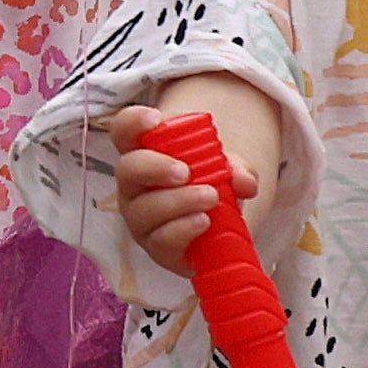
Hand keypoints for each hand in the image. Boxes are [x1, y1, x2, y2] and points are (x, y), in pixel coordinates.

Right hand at [110, 78, 285, 262]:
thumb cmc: (210, 185)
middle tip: (184, 171)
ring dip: (177, 202)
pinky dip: (182, 230)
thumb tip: (244, 182)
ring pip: (143, 210)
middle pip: (127, 170)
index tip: (156, 119)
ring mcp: (140, 219)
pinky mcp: (156, 248)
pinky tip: (203, 221)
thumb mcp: (226, 169)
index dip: (132, 122)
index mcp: (142, 155)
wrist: (217, 227)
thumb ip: (236, 169)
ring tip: (210, 197)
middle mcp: (133, 187)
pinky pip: (160, 241)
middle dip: (154, 168)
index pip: (123, 132)